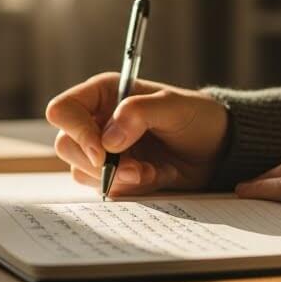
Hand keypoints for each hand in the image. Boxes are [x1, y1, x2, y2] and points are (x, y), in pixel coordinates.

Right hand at [45, 72, 228, 196]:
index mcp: (104, 93)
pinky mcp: (115, 173)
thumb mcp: (173, 107)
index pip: (63, 110)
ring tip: (153, 171)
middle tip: (138, 169)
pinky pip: (105, 188)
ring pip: (82, 171)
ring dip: (119, 178)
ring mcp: (103, 149)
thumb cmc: (197, 117)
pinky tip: (156, 175)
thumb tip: (108, 140)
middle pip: (66, 146)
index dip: (76, 131)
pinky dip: (130, 187)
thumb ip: (139, 113)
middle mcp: (97, 120)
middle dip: (101, 164)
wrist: (216, 149)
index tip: (101, 152)